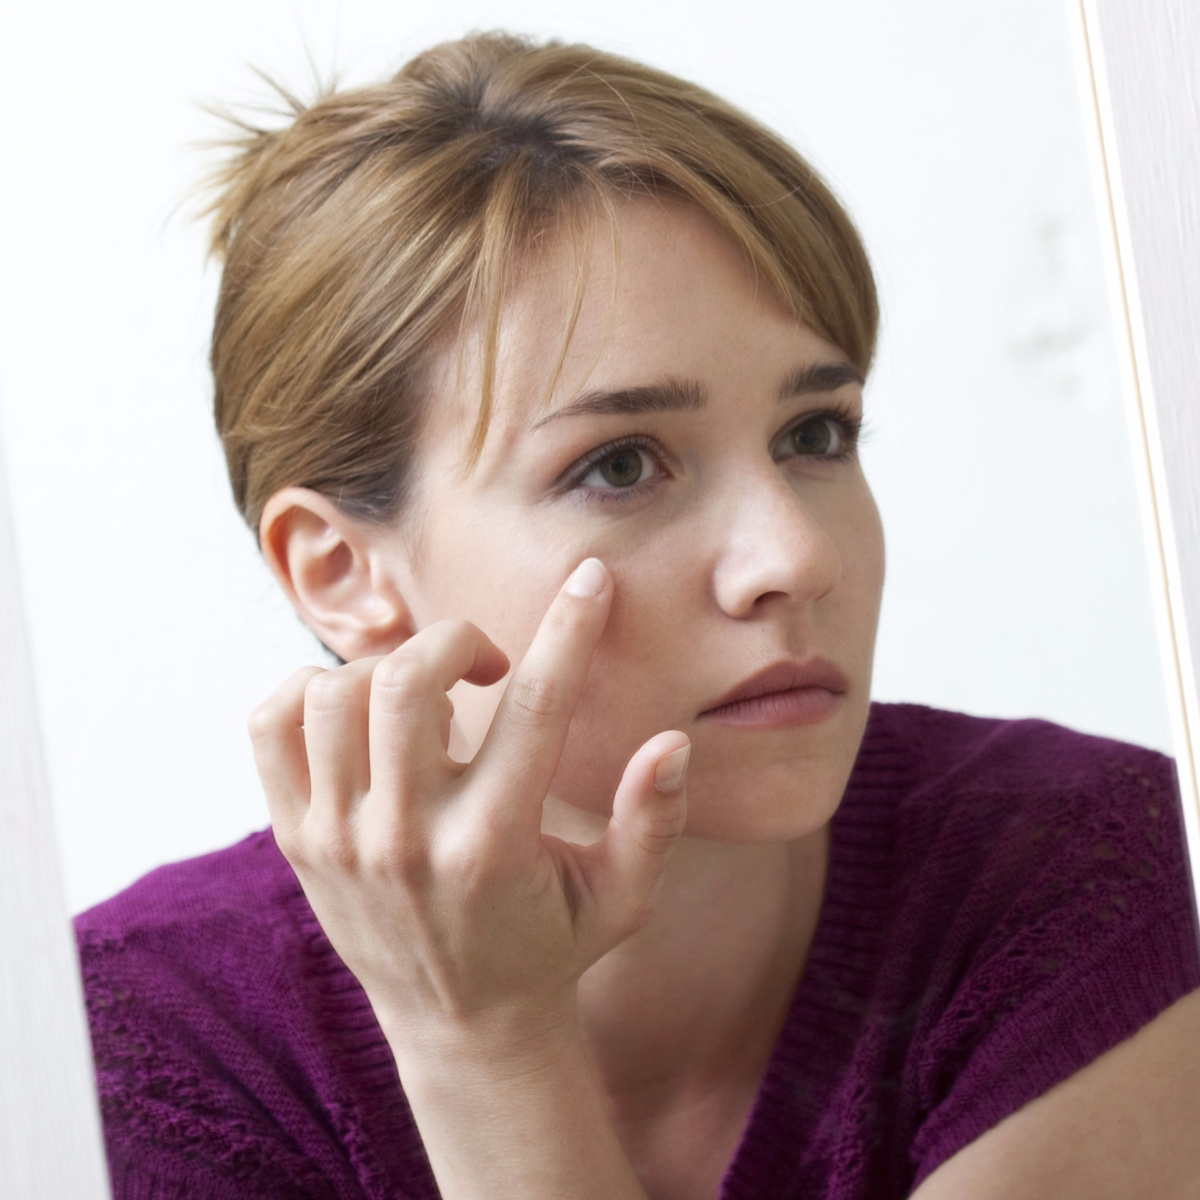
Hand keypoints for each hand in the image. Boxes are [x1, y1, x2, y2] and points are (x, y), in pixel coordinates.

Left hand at [247, 557, 690, 1060]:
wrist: (459, 1027)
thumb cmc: (552, 946)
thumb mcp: (623, 897)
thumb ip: (652, 820)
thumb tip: (671, 743)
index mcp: (495, 846)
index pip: (535, 707)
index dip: (571, 630)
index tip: (590, 579)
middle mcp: (408, 839)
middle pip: (408, 682)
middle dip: (457, 638)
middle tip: (486, 663)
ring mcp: (340, 839)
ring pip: (335, 694)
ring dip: (388, 666)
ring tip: (426, 694)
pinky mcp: (297, 839)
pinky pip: (272, 724)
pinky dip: (311, 689)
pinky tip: (361, 710)